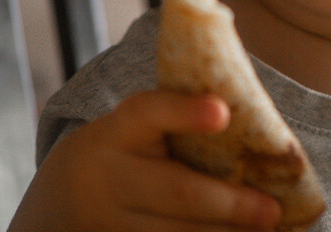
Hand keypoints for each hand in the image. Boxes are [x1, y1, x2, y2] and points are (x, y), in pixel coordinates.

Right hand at [10, 90, 281, 231]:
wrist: (58, 201)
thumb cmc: (125, 152)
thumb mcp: (136, 129)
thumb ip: (178, 123)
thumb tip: (250, 129)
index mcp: (116, 130)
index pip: (148, 112)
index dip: (184, 111)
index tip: (222, 112)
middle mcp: (105, 176)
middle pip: (176, 190)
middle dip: (229, 204)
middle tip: (271, 211)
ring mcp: (103, 221)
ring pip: (173, 231)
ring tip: (265, 228)